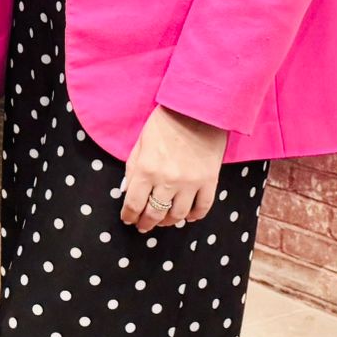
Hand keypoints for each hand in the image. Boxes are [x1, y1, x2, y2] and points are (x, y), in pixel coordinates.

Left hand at [120, 106, 227, 230]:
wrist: (197, 111)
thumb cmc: (164, 124)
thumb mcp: (140, 144)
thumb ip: (132, 169)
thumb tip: (126, 191)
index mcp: (146, 170)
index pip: (134, 203)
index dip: (129, 216)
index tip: (128, 220)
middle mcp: (167, 180)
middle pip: (155, 213)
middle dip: (146, 223)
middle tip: (143, 226)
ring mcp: (190, 183)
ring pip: (178, 215)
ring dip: (169, 222)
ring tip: (163, 221)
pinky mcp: (210, 181)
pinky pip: (203, 207)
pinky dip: (195, 216)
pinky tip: (188, 217)